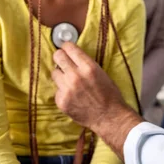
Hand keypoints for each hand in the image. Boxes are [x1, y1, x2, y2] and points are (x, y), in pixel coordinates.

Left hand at [52, 42, 142, 157]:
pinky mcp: (61, 101)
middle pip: (57, 56)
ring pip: (54, 73)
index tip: (66, 49)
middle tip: (63, 61)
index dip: (67, 47)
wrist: (109, 116)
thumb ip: (85, 64)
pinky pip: (56, 90)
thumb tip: (71, 55)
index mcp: (88, 66)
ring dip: (60, 75)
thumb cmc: (109, 94)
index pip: (69, 47)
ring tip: (69, 81)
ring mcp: (67, 89)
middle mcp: (75, 76)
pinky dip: (62, 91)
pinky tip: (72, 95)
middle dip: (60, 57)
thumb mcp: (100, 72)